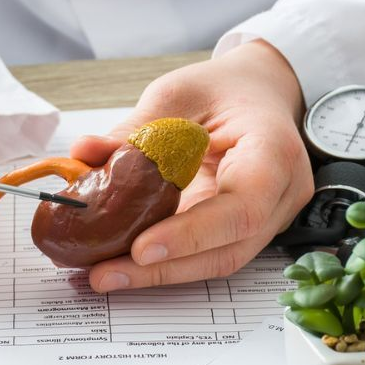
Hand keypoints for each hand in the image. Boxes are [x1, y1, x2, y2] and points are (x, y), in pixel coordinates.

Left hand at [71, 41, 313, 291]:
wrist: (261, 93)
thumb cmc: (226, 89)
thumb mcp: (178, 94)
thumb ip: (135, 129)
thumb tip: (84, 154)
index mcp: (274, 152)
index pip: (241, 208)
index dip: (192, 235)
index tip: (141, 249)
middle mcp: (280, 195)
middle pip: (227, 249)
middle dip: (163, 269)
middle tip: (104, 273)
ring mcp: (268, 218)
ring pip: (217, 261)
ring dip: (160, 274)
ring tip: (106, 274)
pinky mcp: (245, 230)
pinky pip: (208, 254)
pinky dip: (167, 263)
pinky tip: (126, 264)